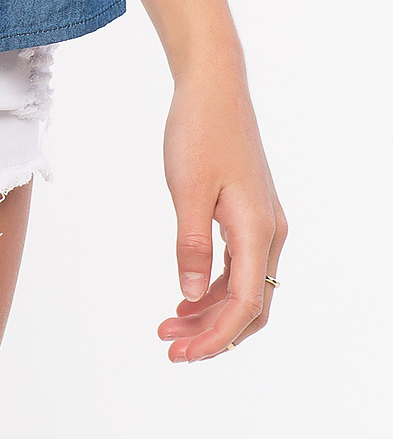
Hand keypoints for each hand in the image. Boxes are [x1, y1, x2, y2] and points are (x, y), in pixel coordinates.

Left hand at [158, 65, 286, 361]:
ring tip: (170, 323)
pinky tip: (187, 293)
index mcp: (257, 230)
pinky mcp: (250, 212)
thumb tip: (189, 294)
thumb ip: (190, 245)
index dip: (213, 337)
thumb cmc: (199, 129)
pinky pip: (239, 264)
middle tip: (170, 346)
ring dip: (210, 311)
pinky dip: (215, 285)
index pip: (243, 305)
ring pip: (244, 286)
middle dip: (212, 332)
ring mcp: (262, 222)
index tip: (180, 353)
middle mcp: (269, 232)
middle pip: (250, 305)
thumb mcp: (187, 189)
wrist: (214, 85)